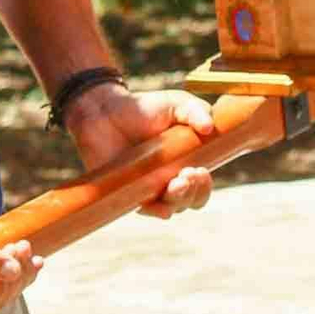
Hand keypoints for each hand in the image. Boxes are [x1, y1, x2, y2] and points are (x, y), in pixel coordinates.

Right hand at [0, 168, 41, 313]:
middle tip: (22, 245)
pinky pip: (3, 276)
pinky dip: (19, 268)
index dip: (1, 287)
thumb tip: (13, 273)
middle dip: (14, 276)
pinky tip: (34, 258)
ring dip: (20, 271)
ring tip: (26, 246)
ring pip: (4, 288)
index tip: (11, 257)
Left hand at [64, 83, 214, 217]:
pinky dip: (155, 210)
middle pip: (191, 201)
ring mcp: (148, 187)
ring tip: (177, 182)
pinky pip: (144, 209)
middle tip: (189, 173)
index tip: (202, 171)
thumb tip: (209, 127)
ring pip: (171, 207)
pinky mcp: (127, 190)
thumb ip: (196, 110)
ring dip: (180, 199)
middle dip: (195, 192)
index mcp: (186, 164)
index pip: (202, 185)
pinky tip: (160, 205)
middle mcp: (169, 180)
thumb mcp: (176, 103)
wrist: (105, 109)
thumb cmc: (144, 107)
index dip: (205, 185)